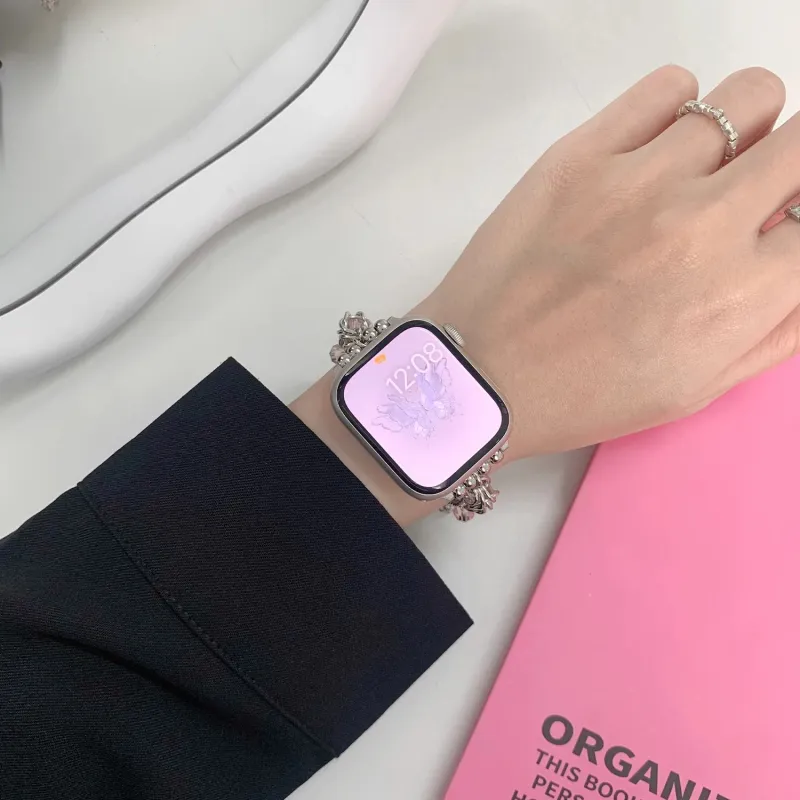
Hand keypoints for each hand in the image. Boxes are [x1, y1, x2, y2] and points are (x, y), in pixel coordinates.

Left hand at [294, 65, 799, 524]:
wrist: (483, 373)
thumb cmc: (587, 393)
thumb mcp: (700, 386)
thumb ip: (777, 325)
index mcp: (740, 293)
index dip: (796, 221)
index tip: (773, 228)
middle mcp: (704, 222)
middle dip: (789, 169)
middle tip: (750, 193)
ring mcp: (640, 178)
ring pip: (747, 98)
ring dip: (742, 132)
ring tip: (700, 170)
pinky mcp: (582, 153)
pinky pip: (670, 85)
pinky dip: (680, 107)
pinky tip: (657, 147)